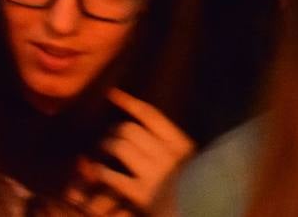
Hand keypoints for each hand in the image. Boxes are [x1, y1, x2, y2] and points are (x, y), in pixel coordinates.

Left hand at [72, 89, 192, 215]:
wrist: (198, 215)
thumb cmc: (191, 194)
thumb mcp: (190, 165)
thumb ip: (170, 148)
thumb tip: (142, 129)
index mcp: (182, 145)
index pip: (151, 115)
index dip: (129, 102)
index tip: (112, 94)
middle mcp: (169, 156)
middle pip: (129, 129)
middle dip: (114, 132)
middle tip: (108, 140)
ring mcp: (155, 175)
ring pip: (119, 146)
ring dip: (105, 147)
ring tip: (102, 154)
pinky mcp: (141, 195)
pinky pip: (112, 175)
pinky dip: (101, 172)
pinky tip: (99, 173)